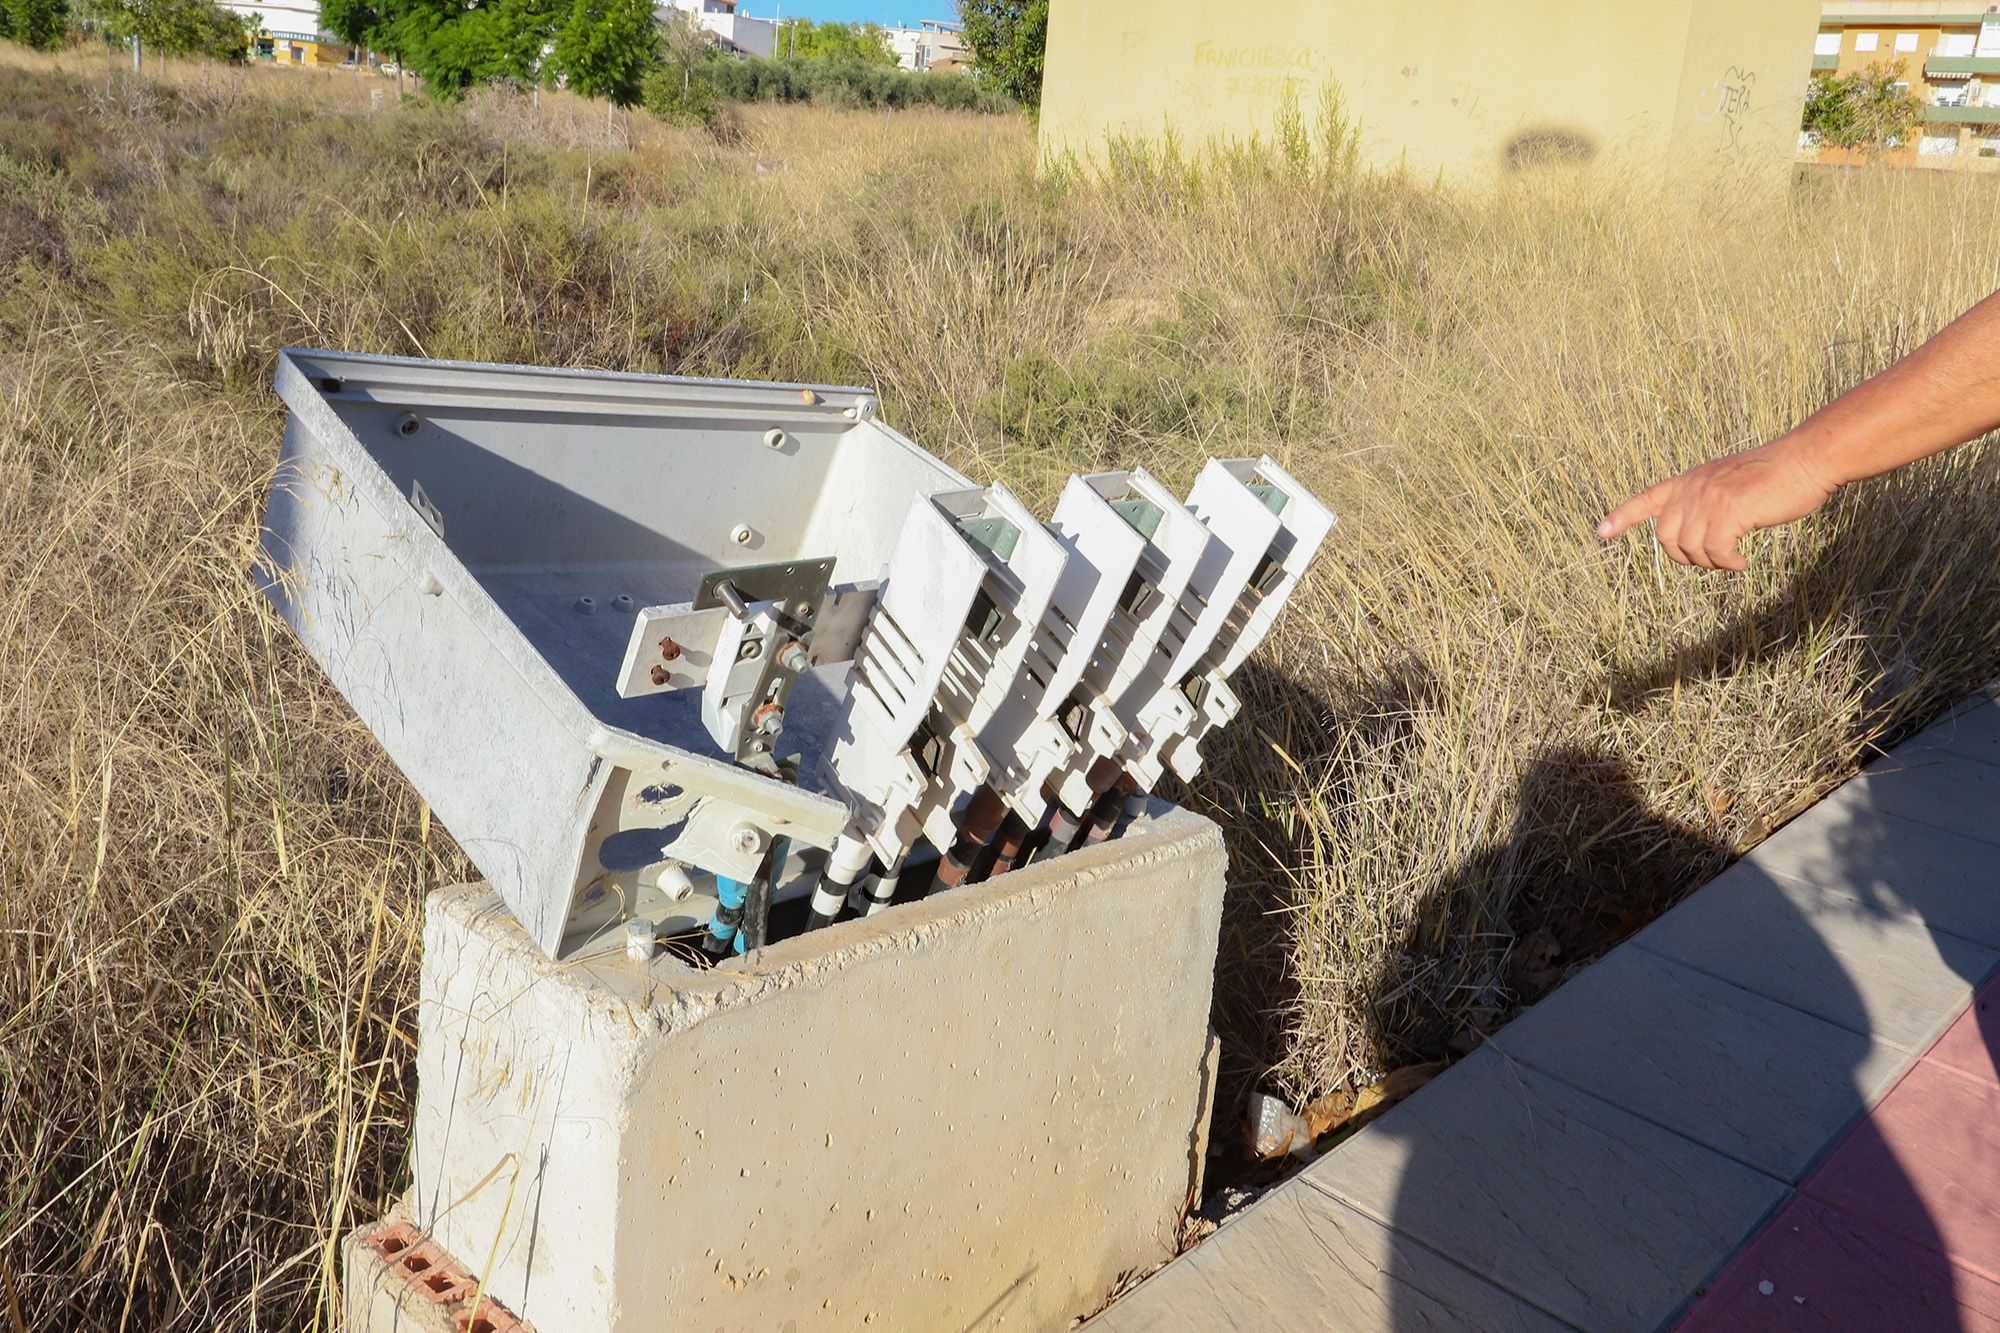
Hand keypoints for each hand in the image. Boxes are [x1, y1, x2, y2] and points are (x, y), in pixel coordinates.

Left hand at [1596, 440, 1837, 570]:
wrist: (1807, 459)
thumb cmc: (1775, 477)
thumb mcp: (1729, 484)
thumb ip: (1705, 502)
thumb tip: (1691, 537)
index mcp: (1690, 480)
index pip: (1646, 499)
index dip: (1622, 516)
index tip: (1600, 532)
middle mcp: (1693, 487)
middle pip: (1665, 538)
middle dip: (1685, 558)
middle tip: (1715, 559)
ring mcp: (1710, 497)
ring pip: (1690, 549)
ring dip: (1711, 563)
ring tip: (1732, 557)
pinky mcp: (1730, 510)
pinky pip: (1715, 552)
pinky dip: (1727, 564)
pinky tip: (1742, 561)